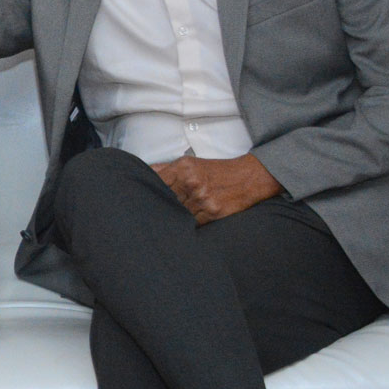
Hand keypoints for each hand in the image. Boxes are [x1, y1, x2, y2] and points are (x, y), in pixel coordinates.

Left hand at [150, 153, 281, 224]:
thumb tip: (142, 172)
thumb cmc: (216, 170)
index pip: (155, 183)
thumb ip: (165, 168)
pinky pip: (192, 223)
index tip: (139, 200)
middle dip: (157, 207)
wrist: (249, 177)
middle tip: (146, 215)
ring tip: (163, 223)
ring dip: (170, 218)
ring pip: (177, 214)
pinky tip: (180, 226)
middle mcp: (191, 183)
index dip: (147, 192)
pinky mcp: (213, 213)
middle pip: (164, 200)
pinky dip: (185, 224)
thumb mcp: (190, 163)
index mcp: (182, 169)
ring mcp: (202, 199)